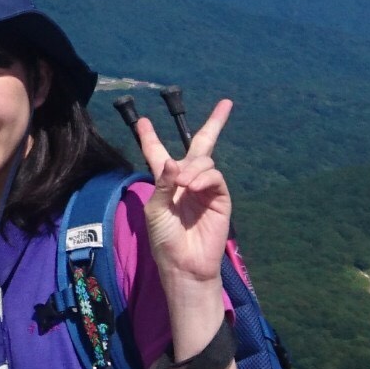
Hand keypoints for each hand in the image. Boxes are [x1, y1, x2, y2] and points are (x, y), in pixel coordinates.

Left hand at [136, 100, 233, 286]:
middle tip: (226, 103)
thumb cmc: (165, 239)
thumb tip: (175, 161)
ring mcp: (205, 188)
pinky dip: (203, 177)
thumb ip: (163, 184)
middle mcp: (187, 180)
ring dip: (193, 168)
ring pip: (204, 161)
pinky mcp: (220, 198)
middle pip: (200, 145)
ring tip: (184, 185)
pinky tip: (193, 187)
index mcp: (165, 181)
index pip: (158, 153)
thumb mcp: (155, 210)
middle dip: (214, 123)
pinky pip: (215, 177)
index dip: (150, 137)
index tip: (143, 120)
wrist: (185, 264)